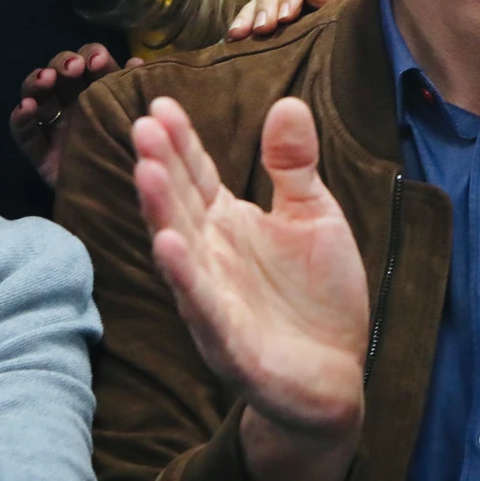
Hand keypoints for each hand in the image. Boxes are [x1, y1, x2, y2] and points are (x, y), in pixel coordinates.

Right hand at [11, 43, 143, 185]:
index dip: (92, 56)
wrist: (132, 206)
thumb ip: (139, 92)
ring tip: (45, 80)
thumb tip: (137, 62)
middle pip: (62, 74)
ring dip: (38, 83)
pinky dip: (21, 118)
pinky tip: (26, 109)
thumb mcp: (145, 122)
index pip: (93, 64)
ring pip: (39, 96)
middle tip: (72, 68)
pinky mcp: (43, 155)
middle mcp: (80, 106)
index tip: (98, 60)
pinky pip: (25, 133)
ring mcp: (59, 129)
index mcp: (108, 93)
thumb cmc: (145, 159)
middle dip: (64, 64)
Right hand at [134, 96, 367, 480]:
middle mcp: (211, 258)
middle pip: (179, 205)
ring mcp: (215, 300)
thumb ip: (294, 167)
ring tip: (146, 171)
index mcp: (228, 225)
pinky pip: (202, 307)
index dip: (180, 142)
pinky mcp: (229, 343)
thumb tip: (289, 103)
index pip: (198, 175)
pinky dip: (185, 277)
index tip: (160, 103)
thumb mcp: (313, 217)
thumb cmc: (317, 296)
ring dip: (160, 213)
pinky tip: (168, 245)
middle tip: (142, 125)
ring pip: (180, 252)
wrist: (336, 377)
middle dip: (160, 166)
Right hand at [226, 0, 362, 40]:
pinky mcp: (274, 13)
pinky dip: (243, 23)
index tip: (286, 17)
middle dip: (266, 3)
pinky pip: (252, 13)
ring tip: (239, 35)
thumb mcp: (360, 7)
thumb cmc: (370, 19)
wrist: (370, 39)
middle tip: (263, 28)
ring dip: (248, 13)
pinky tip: (233, 38)